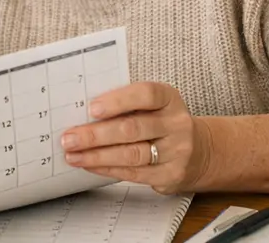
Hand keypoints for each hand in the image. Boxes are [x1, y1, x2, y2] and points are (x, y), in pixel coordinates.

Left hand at [60, 82, 210, 193]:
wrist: (199, 151)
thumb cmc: (162, 122)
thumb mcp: (153, 106)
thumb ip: (126, 104)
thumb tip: (82, 112)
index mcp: (169, 98)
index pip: (146, 94)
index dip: (118, 100)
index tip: (92, 108)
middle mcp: (176, 124)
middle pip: (133, 129)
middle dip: (95, 134)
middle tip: (69, 138)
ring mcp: (177, 151)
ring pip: (132, 154)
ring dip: (97, 156)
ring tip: (74, 155)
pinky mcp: (172, 175)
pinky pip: (135, 173)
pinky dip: (108, 169)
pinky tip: (90, 165)